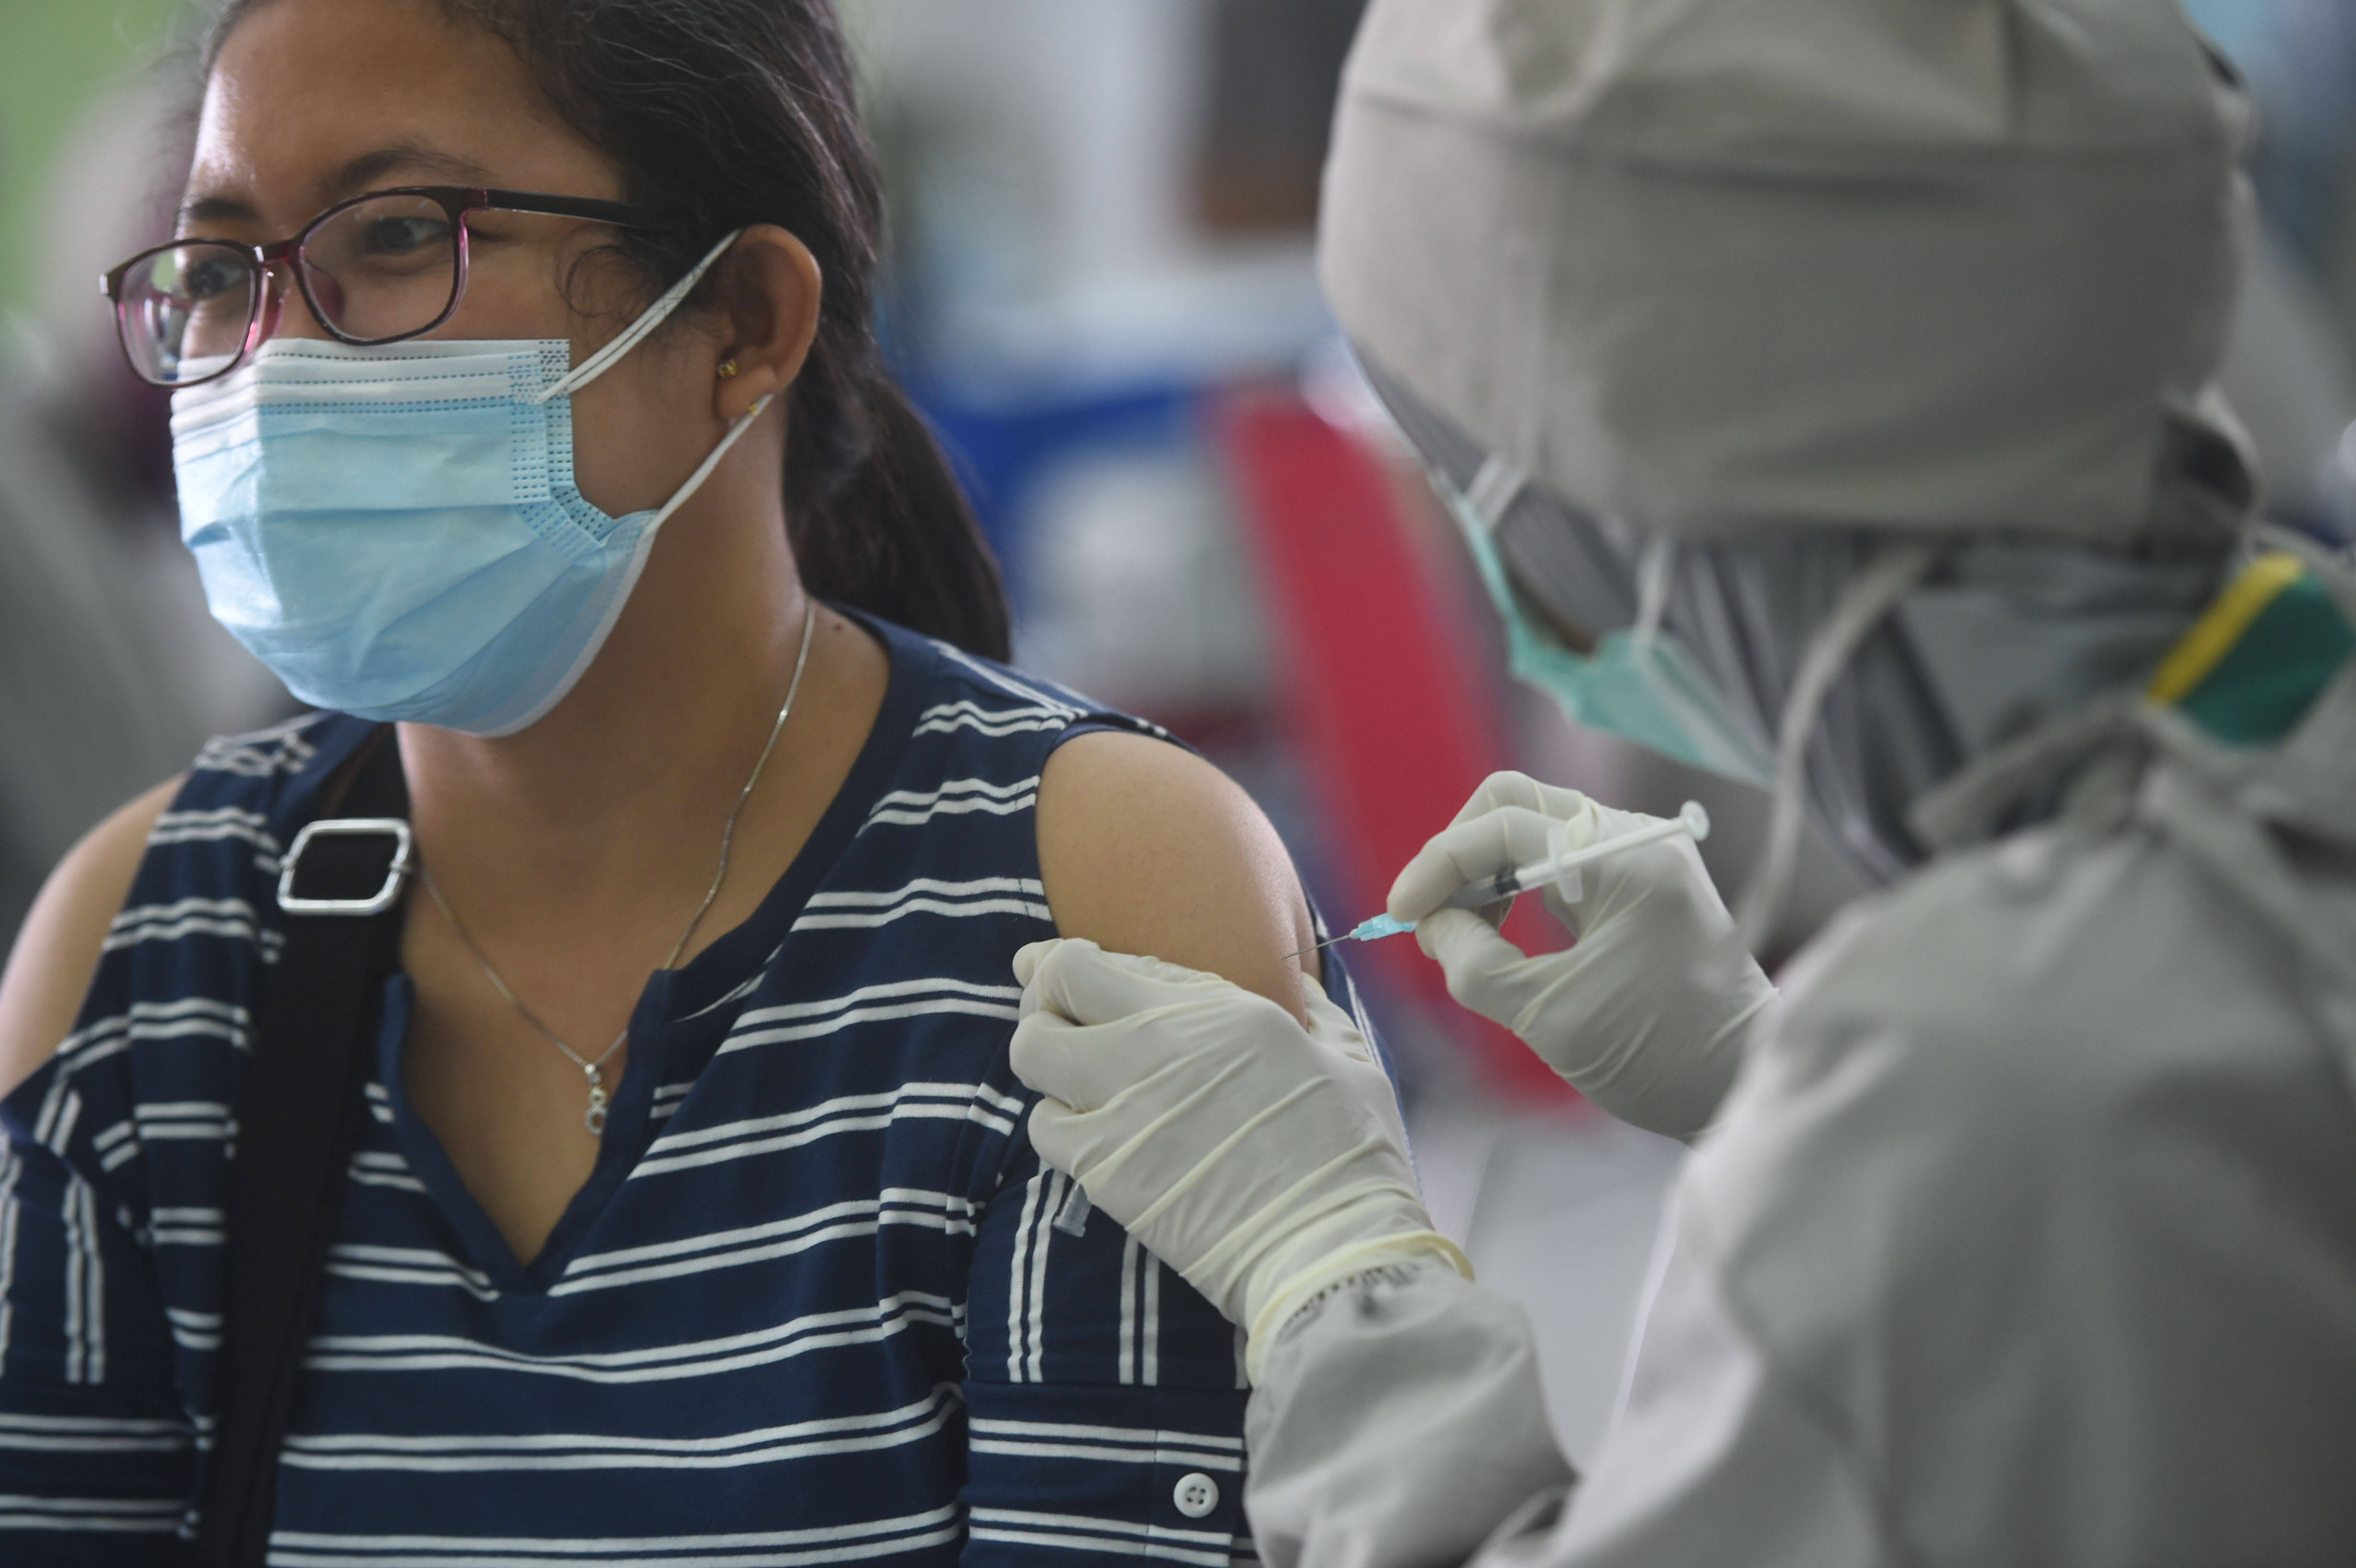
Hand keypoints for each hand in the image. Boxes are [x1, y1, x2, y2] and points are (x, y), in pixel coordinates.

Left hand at [1010, 939, 1468, 1377]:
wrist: (1328, 1243)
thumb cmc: (1351, 1148)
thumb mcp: (1347, 1055)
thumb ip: (1313, 1011)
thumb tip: (1299, 985)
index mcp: (1212, 1008)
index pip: (1094, 961)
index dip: (1067, 958)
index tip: (1062, 966)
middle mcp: (1152, 1044)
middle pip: (1046, 995)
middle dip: (1044, 997)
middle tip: (1060, 1013)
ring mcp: (1120, 1108)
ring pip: (1031, 1055)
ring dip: (1044, 1056)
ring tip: (1071, 1072)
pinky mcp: (1104, 1171)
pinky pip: (1044, 1128)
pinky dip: (1055, 1122)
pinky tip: (1085, 1130)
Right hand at [1388, 771, 1772, 1139]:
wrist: (1745, 1083)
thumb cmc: (1660, 1055)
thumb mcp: (1549, 1018)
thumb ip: (1475, 965)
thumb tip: (1434, 926)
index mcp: (1625, 861)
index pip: (1504, 826)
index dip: (1439, 865)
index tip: (1401, 915)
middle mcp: (1637, 838)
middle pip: (1516, 801)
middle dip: (1460, 855)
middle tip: (1433, 919)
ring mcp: (1642, 854)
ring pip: (1533, 824)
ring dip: (1485, 870)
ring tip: (1461, 934)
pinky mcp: (1640, 880)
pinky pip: (1557, 856)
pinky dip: (1515, 884)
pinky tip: (1498, 930)